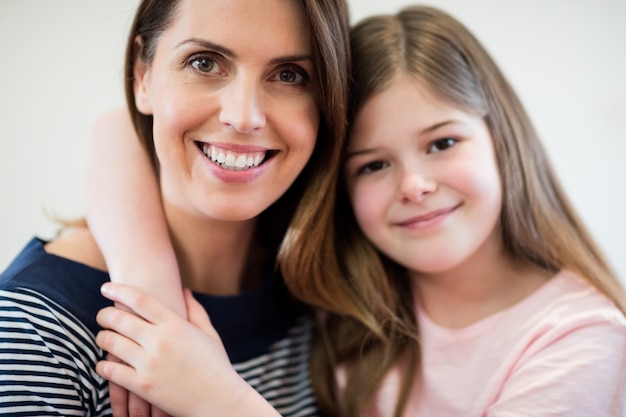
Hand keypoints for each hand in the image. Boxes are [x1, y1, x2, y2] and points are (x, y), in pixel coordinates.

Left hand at [95, 283, 278, 416]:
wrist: (221, 401)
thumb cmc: (217, 366)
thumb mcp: (209, 334)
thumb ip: (195, 310)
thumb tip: (185, 290)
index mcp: (176, 324)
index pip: (140, 299)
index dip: (119, 290)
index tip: (106, 288)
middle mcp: (160, 340)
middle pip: (119, 319)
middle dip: (104, 315)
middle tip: (102, 316)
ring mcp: (150, 363)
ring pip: (110, 342)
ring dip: (101, 338)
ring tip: (103, 338)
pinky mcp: (143, 386)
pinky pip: (110, 370)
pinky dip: (102, 365)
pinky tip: (104, 364)